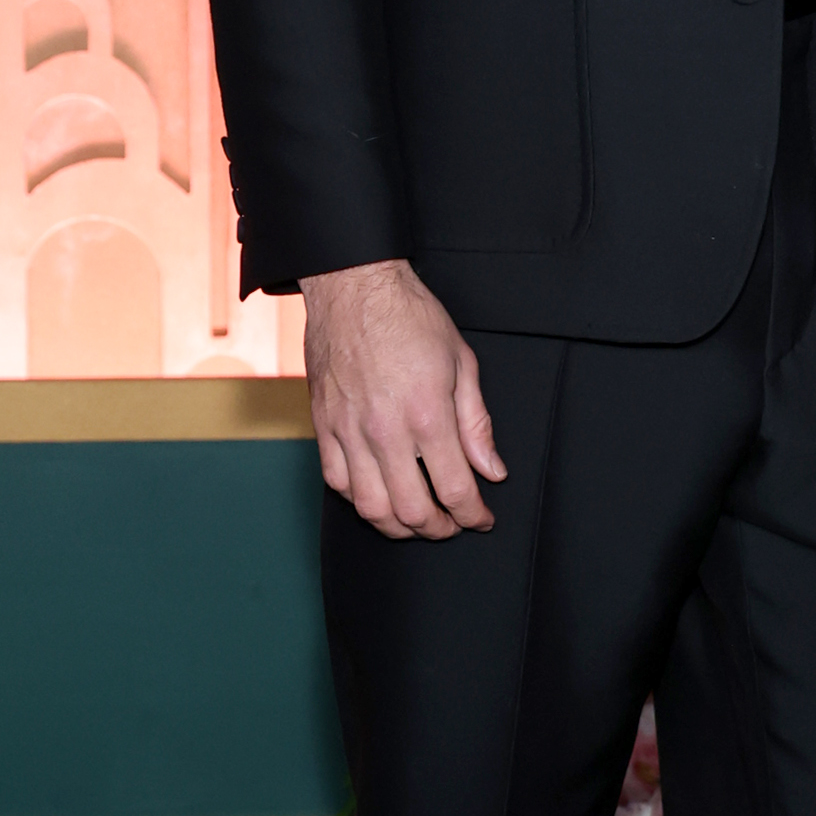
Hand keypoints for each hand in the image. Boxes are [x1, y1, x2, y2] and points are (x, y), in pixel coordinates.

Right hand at [301, 261, 504, 539]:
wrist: (353, 285)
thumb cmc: (410, 316)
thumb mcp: (461, 362)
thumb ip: (476, 423)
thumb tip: (492, 469)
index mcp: (427, 413)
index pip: (455, 489)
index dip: (473, 515)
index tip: (482, 519)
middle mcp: (385, 430)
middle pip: (412, 511)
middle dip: (439, 529)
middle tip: (453, 525)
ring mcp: (349, 430)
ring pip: (371, 507)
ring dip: (398, 527)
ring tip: (417, 522)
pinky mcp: (323, 426)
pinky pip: (337, 483)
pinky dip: (360, 501)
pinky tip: (379, 497)